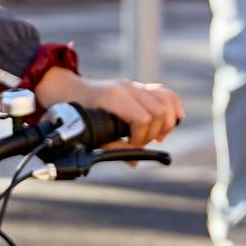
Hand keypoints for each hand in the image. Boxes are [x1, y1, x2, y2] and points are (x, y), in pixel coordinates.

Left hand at [33, 65, 183, 147]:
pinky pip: (167, 94)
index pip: (143, 118)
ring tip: (156, 137)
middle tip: (140, 144)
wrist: (70, 91)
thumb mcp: (91, 132)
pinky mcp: (142, 88)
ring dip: (166, 123)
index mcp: (115, 96)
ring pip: (167, 101)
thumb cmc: (78, 112)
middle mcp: (129, 87)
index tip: (131, 148)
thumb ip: (112, 147)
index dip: (140, 138)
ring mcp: (136, 85)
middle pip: (158, 111)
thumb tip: (134, 160)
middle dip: (153, 133)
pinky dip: (174, 108)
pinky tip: (174, 121)